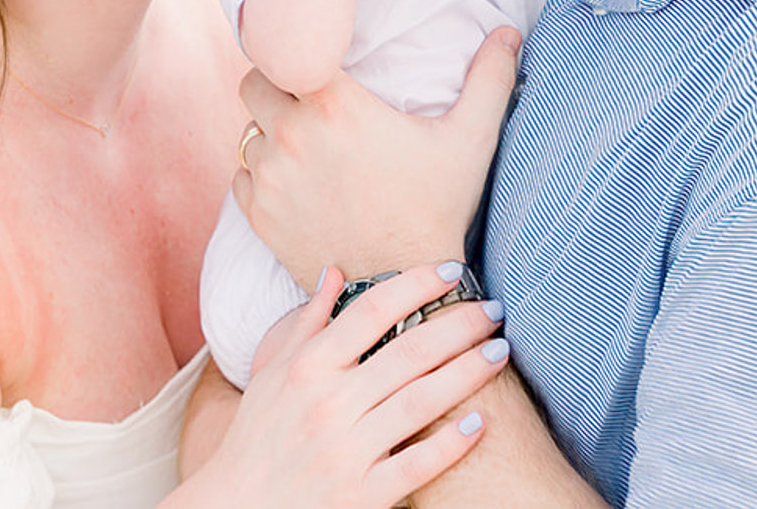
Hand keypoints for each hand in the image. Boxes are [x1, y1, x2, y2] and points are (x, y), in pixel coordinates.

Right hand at [177, 264, 510, 508]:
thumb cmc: (257, 436)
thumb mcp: (271, 373)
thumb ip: (308, 322)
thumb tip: (335, 271)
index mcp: (307, 367)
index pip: (372, 311)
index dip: (417, 284)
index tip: (453, 269)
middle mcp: (327, 404)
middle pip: (408, 352)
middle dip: (459, 325)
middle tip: (494, 310)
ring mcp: (346, 452)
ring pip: (420, 402)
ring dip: (467, 373)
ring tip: (499, 351)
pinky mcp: (362, 496)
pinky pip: (417, 465)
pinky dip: (451, 443)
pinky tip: (480, 421)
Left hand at [233, 27, 520, 277]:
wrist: (402, 286)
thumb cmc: (436, 208)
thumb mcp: (470, 140)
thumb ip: (489, 79)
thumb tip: (509, 32)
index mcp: (333, 102)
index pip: (284, 47)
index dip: (294, 50)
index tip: (311, 58)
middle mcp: (291, 134)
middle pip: (255, 84)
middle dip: (275, 87)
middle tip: (305, 101)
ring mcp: (269, 177)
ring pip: (247, 133)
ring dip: (268, 134)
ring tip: (303, 147)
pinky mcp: (259, 216)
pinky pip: (240, 178)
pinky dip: (258, 177)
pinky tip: (291, 183)